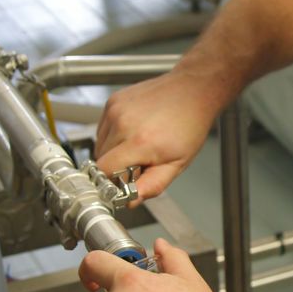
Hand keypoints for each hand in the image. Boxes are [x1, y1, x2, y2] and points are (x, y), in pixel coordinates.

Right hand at [95, 72, 220, 204]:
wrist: (192, 90)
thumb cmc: (189, 125)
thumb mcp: (178, 163)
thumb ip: (152, 185)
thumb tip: (130, 201)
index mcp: (139, 142)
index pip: (104, 172)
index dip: (111, 182)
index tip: (122, 184)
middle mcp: (123, 124)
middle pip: (100, 160)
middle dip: (116, 168)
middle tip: (138, 163)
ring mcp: (116, 110)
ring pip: (100, 144)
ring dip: (113, 151)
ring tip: (138, 146)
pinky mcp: (113, 101)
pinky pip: (103, 128)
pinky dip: (113, 135)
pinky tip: (133, 132)